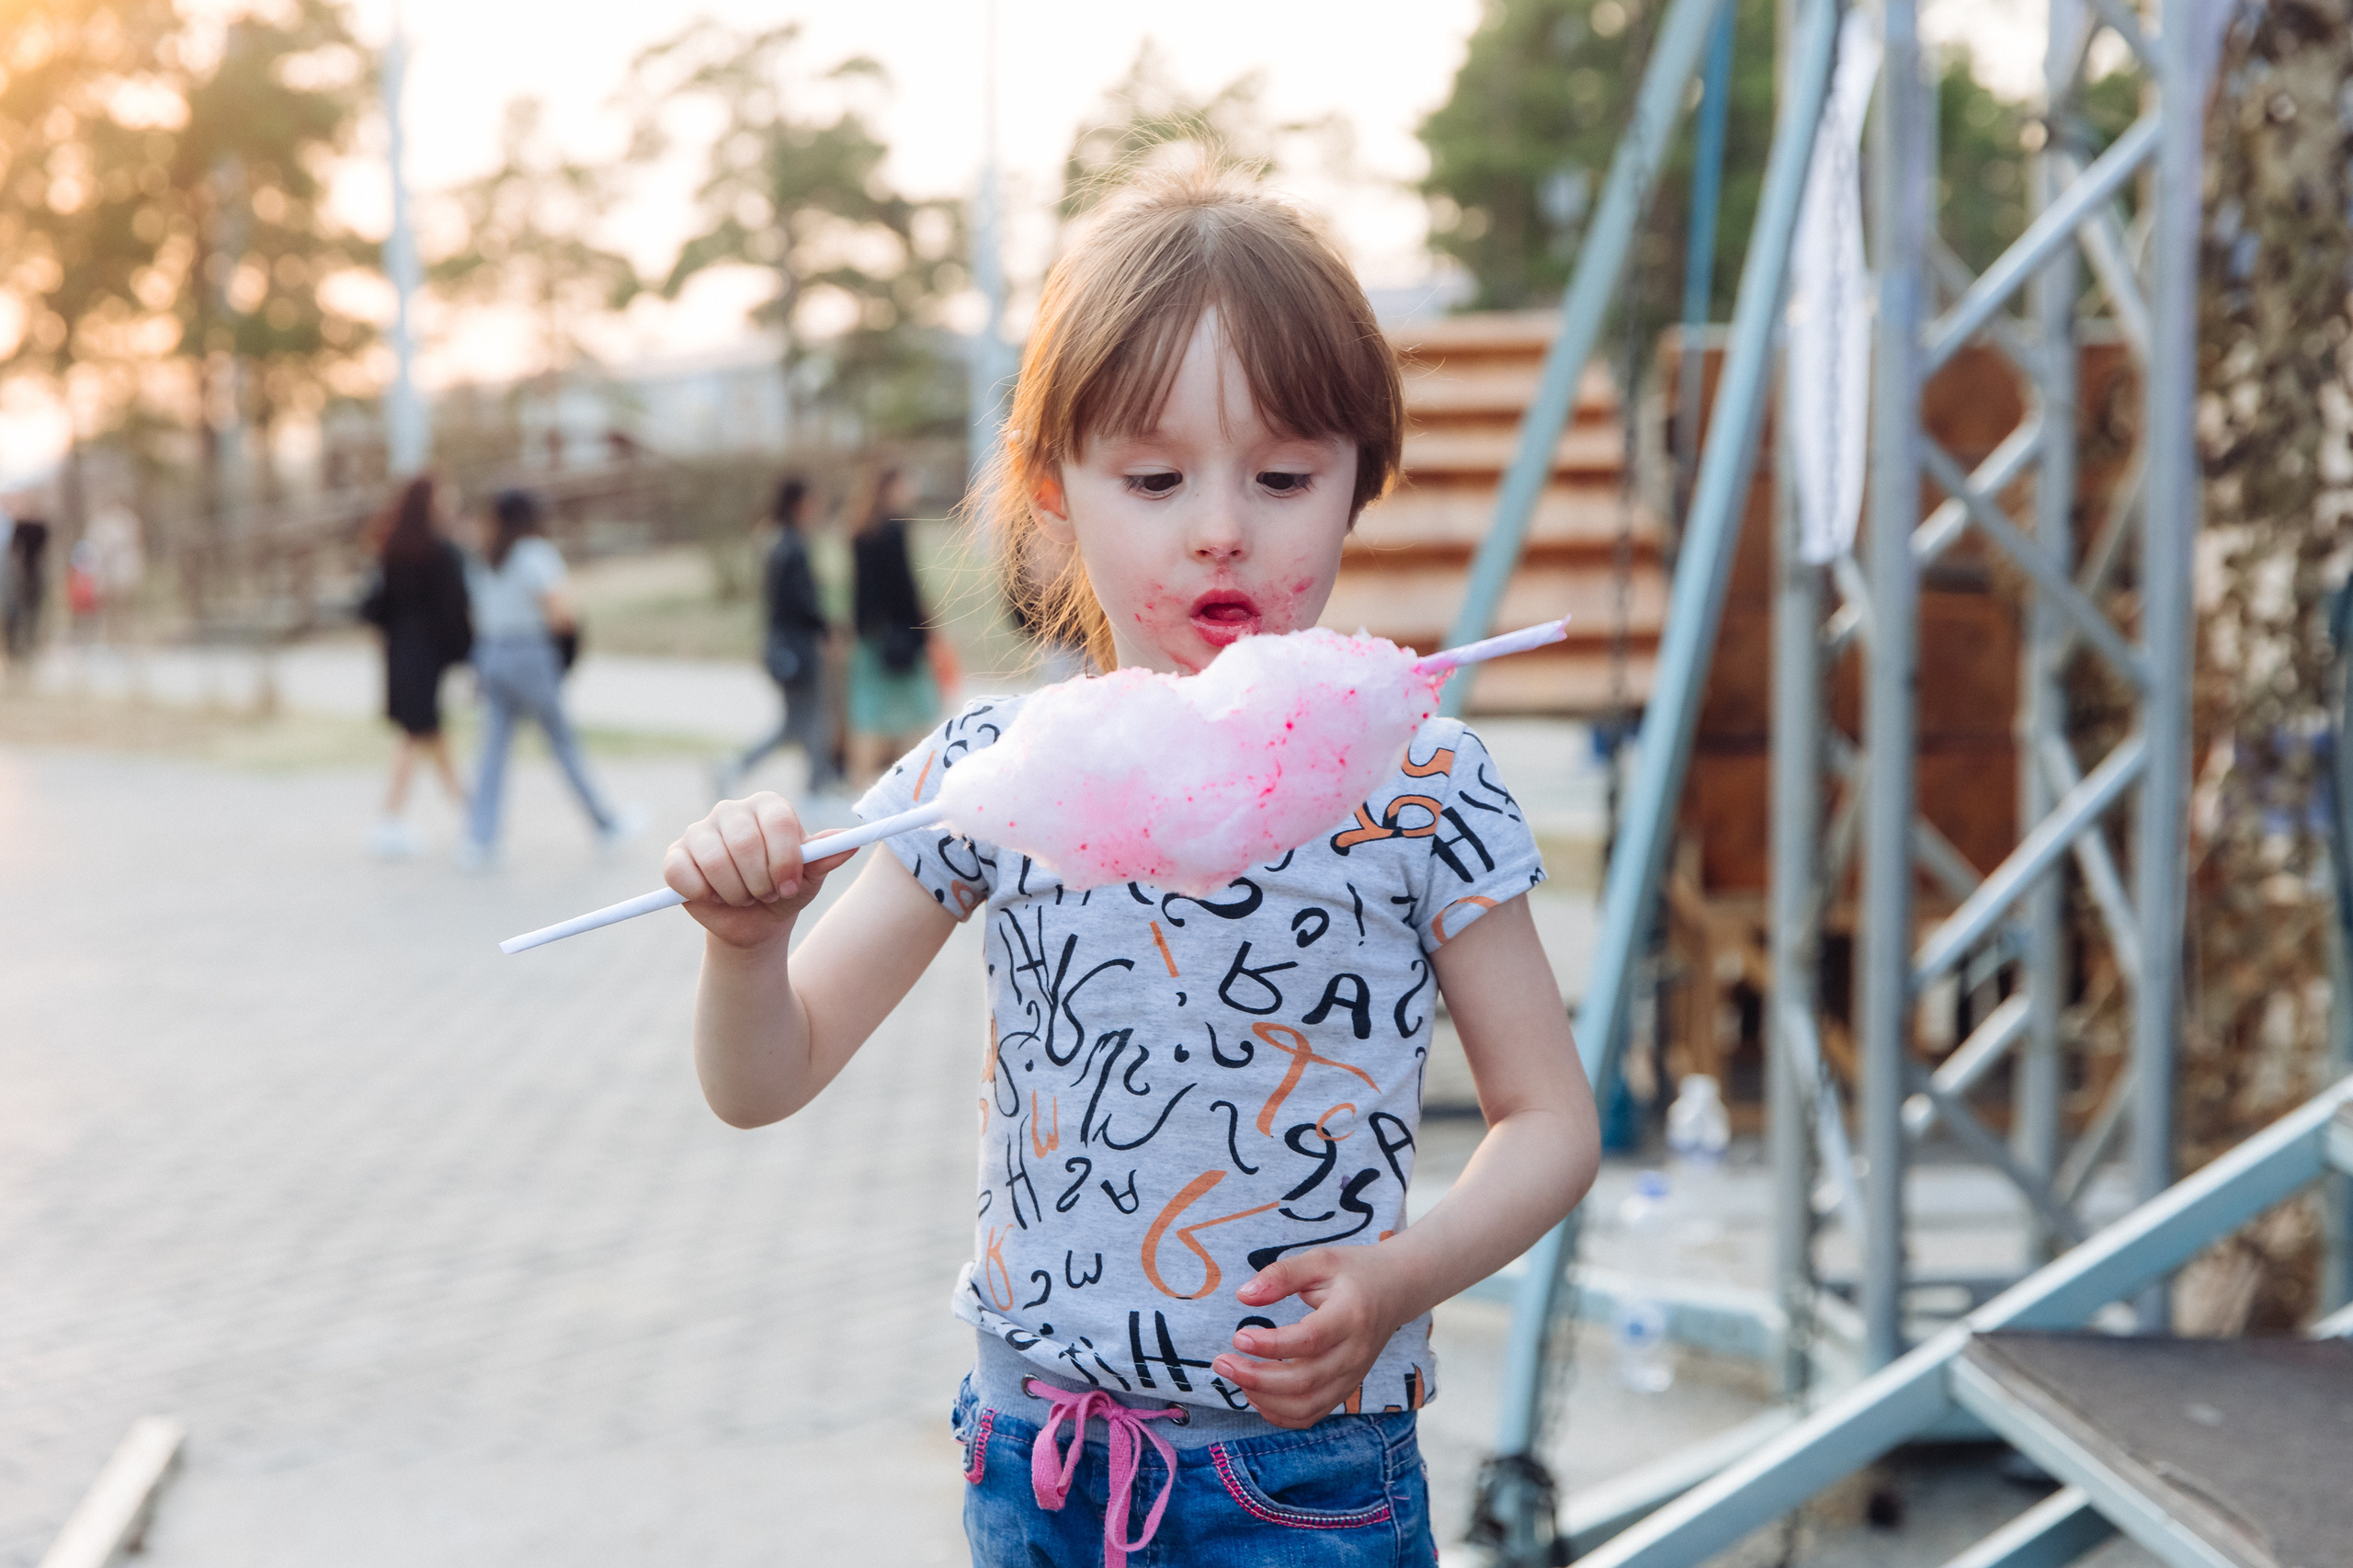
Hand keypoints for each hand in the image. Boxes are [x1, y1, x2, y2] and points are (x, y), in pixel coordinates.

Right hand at [662, 791, 854, 950]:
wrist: (755, 922)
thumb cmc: (785, 891)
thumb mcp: (809, 879)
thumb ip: (825, 858)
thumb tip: (850, 843)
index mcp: (768, 807)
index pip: (778, 821)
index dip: (785, 859)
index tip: (789, 886)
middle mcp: (732, 810)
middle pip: (745, 842)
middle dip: (760, 882)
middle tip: (766, 894)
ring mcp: (699, 830)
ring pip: (714, 861)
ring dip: (734, 892)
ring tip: (744, 897)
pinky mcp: (676, 855)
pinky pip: (681, 873)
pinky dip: (702, 894)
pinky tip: (713, 896)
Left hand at [1213, 1248, 1404, 1428]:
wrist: (1397, 1289)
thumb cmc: (1354, 1272)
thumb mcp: (1320, 1260)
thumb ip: (1282, 1275)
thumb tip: (1243, 1295)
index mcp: (1351, 1316)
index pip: (1309, 1340)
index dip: (1271, 1345)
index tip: (1239, 1338)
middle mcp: (1355, 1352)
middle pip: (1305, 1381)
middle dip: (1257, 1378)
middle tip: (1222, 1362)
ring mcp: (1353, 1375)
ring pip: (1307, 1406)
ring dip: (1265, 1399)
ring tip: (1235, 1377)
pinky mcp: (1346, 1387)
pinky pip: (1312, 1414)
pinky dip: (1281, 1413)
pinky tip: (1257, 1395)